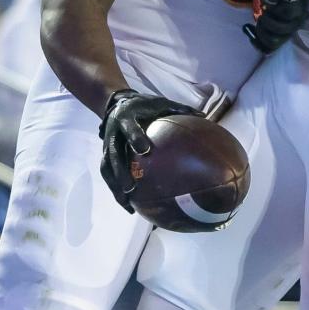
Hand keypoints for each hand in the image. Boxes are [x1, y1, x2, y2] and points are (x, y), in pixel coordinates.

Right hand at [99, 88, 198, 209]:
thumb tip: (202, 116)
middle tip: (130, 187)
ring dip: (115, 187)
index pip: (129, 129)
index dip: (135, 138)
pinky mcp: (106, 155)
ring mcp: (107, 146)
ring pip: (107, 169)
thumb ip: (177, 110)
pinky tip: (128, 205)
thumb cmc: (142, 106)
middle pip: (113, 154)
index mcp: (126, 119)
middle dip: (120, 172)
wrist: (115, 104)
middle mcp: (113, 134)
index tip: (145, 150)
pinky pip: (108, 174)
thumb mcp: (158, 103)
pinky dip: (116, 191)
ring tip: (126, 204)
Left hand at [244, 0, 308, 53]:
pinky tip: (249, 31)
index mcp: (297, 5)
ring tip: (255, 23)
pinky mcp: (279, 38)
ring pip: (275, 42)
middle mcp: (296, 21)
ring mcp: (288, 32)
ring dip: (261, 33)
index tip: (266, 4)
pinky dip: (257, 43)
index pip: (289, 12)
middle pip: (283, 30)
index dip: (276, 10)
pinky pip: (269, 48)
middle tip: (259, 14)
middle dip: (266, 23)